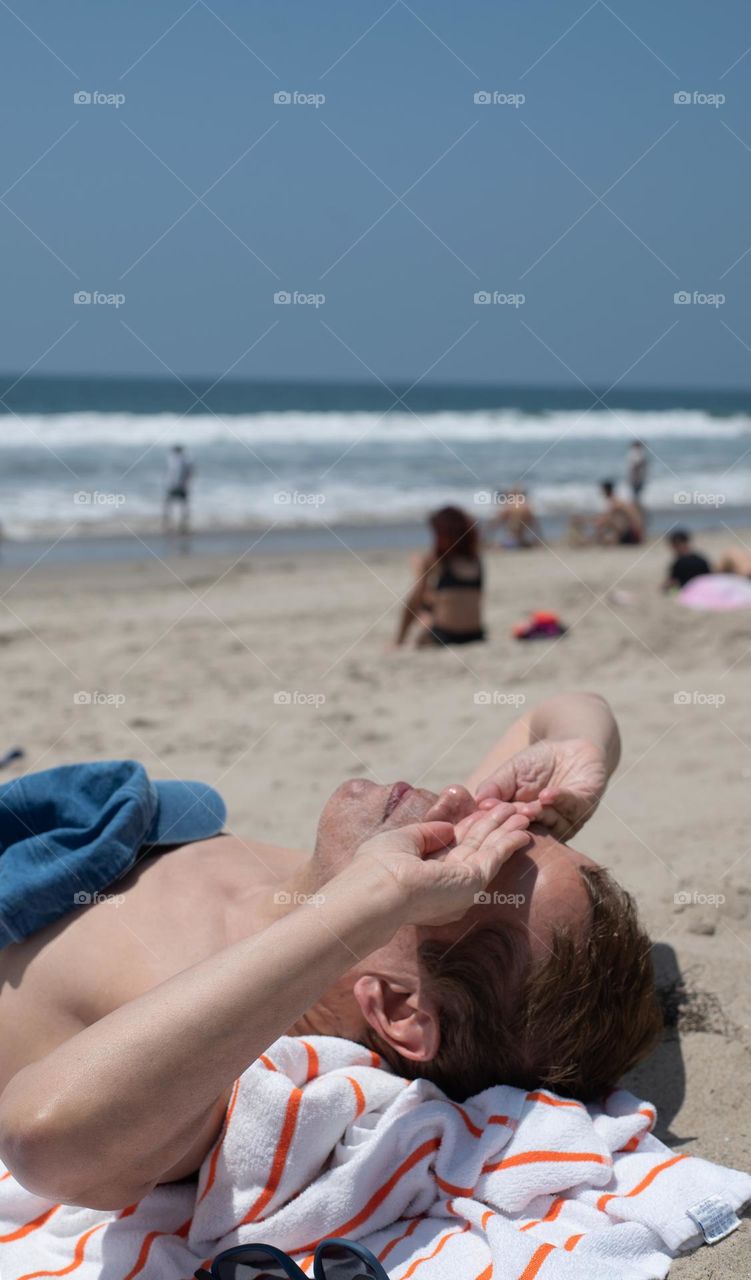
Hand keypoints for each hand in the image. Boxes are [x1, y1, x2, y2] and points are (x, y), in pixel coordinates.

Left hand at [349, 803, 531, 927]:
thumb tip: (448, 828)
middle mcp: (447, 882)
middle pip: (476, 847)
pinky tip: (522, 831)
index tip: (485, 809)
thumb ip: (425, 834)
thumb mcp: (401, 841)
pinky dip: (509, 843)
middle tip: (512, 808)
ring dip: (506, 831)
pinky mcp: (472, 883)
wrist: (378, 892)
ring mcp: (461, 884)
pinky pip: (494, 859)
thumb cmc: (378, 867)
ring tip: (524, 813)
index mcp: (428, 873)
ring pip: (488, 851)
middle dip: (494, 826)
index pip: (455, 846)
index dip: (471, 825)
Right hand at [475, 738, 607, 839]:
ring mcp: (566, 818)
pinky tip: (547, 795)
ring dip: (539, 814)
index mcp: (523, 820)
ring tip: (526, 808)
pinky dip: (559, 800)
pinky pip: (572, 806)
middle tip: (507, 816)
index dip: (496, 821)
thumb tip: (477, 802)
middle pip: (528, 828)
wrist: (570, 744)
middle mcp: (545, 825)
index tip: (484, 817)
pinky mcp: (585, 805)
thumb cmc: (536, 761)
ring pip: (552, 822)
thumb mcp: (510, 771)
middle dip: (518, 821)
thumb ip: (494, 786)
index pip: (507, 825)